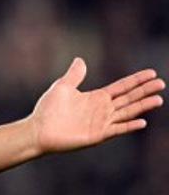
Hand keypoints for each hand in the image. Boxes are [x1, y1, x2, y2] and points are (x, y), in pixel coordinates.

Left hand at [29, 59, 162, 154]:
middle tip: (161, 83)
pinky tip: (142, 121)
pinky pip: (117, 129)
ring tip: (158, 99)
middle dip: (145, 91)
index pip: (122, 87)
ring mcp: (102, 122)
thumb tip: (80, 59)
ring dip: (142, 106)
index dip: (136, 80)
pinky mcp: (98, 135)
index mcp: (96, 97)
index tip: (152, 73)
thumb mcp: (62, 87)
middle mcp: (102, 109)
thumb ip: (74, 75)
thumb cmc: (47, 110)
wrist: (38, 130)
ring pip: (127, 112)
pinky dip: (129, 126)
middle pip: (129, 98)